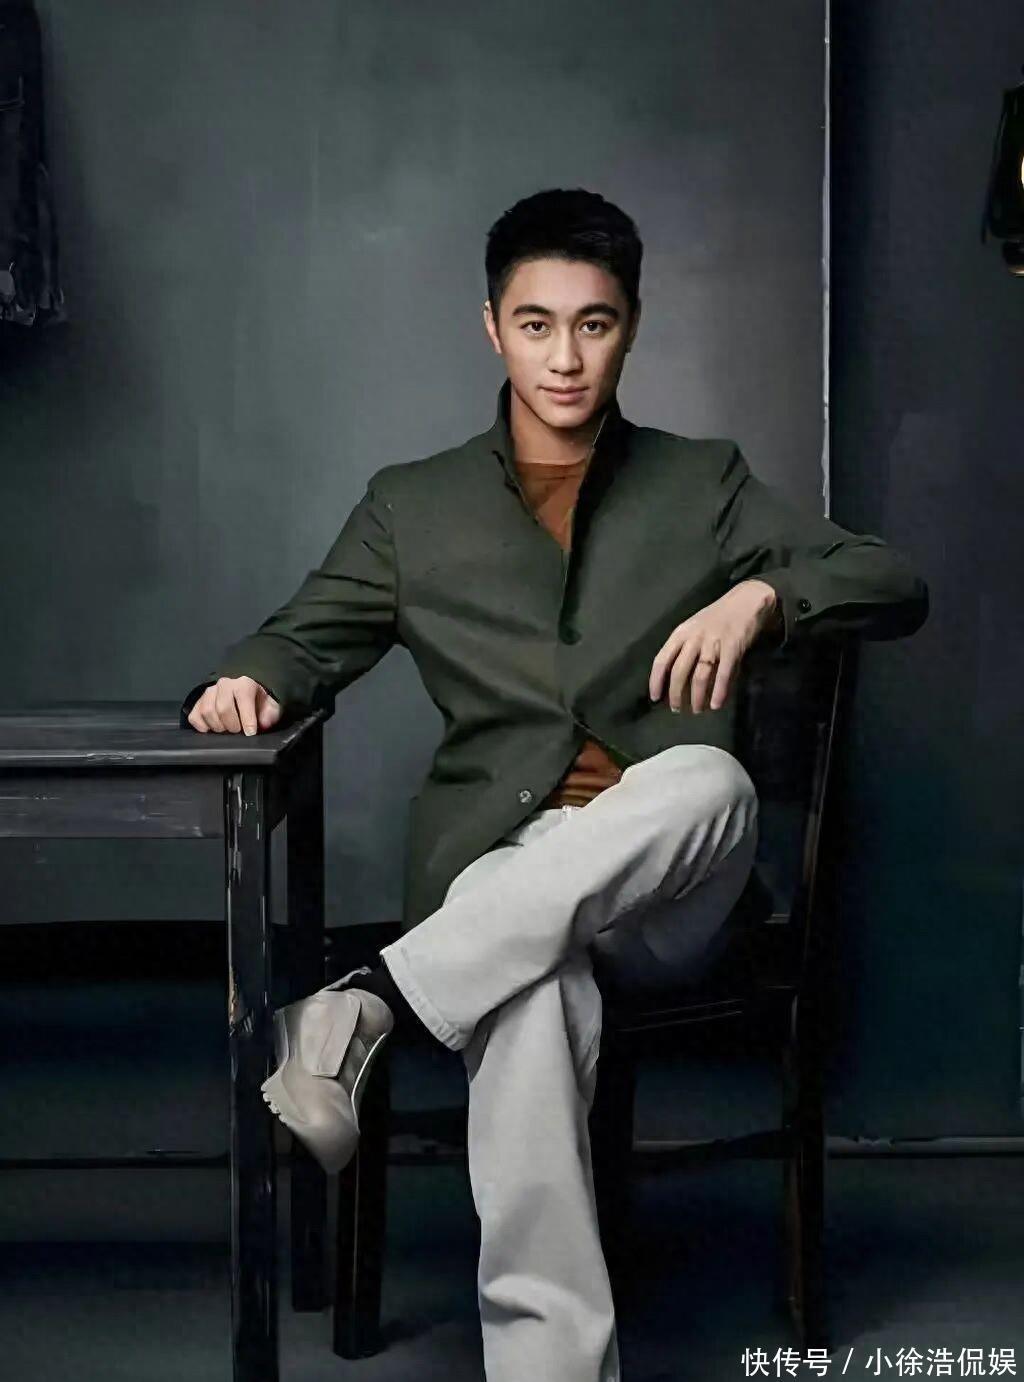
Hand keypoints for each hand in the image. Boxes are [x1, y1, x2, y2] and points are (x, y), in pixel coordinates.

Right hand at [187, 676, 281, 734]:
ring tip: (227, 730)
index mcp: (243, 683)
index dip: (247, 719)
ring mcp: (209, 693)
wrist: (243, 690)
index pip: (243, 700)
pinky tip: (212, 729)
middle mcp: (224, 685)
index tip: (250, 733)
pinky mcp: (198, 702)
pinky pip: (194, 716)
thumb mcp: (270, 704)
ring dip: (217, 726)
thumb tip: (264, 722)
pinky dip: (202, 727)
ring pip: (207, 712)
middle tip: (238, 731)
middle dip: (232, 725)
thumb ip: (270, 713)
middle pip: (223, 708)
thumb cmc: (257, 699)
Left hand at [648, 580, 778, 713]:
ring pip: (699, 675)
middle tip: (677, 709)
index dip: (656, 680)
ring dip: (697, 697)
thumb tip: (677, 679)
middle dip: (676, 694)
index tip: (655, 698)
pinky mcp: (732, 647)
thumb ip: (685, 649)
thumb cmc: (718, 617)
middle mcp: (694, 638)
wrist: (746, 600)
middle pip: (679, 671)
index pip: (662, 659)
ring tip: (697, 710)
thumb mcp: (695, 628)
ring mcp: (713, 642)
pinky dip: (719, 691)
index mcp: (681, 633)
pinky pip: (723, 673)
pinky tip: (716, 704)